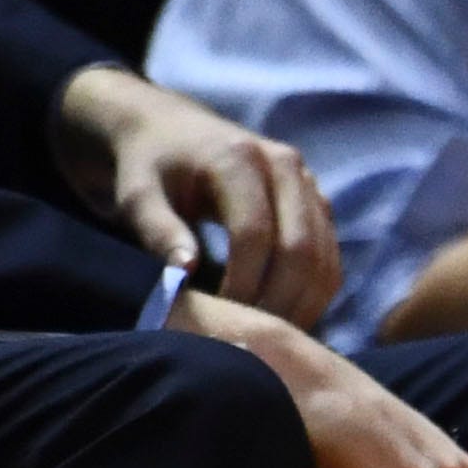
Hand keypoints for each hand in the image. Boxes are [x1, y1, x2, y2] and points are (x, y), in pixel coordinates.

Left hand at [52, 65, 339, 328]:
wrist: (168, 130)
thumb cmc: (148, 167)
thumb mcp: (138, 194)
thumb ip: (158, 230)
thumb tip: (184, 272)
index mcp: (240, 159)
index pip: (255, 233)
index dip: (242, 282)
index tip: (223, 319)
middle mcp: (286, 165)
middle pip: (301, 247)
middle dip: (279, 299)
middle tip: (254, 337)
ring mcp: (308, 182)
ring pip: (325, 256)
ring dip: (304, 302)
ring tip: (272, 334)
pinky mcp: (317, 202)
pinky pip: (330, 255)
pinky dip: (316, 291)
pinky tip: (289, 315)